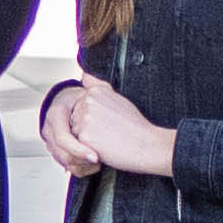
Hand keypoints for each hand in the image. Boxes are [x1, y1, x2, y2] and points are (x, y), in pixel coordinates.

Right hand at [36, 80, 101, 176]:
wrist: (68, 105)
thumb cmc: (79, 99)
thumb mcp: (89, 90)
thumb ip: (92, 83)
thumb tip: (88, 76)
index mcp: (55, 113)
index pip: (64, 138)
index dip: (79, 149)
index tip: (96, 155)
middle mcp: (49, 128)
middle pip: (62, 154)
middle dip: (81, 161)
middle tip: (98, 162)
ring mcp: (50, 140)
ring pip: (63, 162)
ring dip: (81, 166)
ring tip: (98, 163)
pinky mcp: (55, 150)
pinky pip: (65, 165)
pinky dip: (79, 168)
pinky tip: (92, 165)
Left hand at [55, 79, 173, 179]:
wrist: (146, 145)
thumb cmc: (134, 125)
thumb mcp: (118, 98)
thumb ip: (98, 86)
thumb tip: (84, 75)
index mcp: (95, 91)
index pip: (81, 106)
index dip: (95, 118)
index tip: (110, 121)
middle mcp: (87, 101)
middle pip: (76, 118)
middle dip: (89, 127)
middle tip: (111, 130)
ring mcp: (84, 118)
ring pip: (76, 131)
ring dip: (88, 138)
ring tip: (108, 138)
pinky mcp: (83, 136)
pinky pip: (78, 145)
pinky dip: (89, 148)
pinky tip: (105, 146)